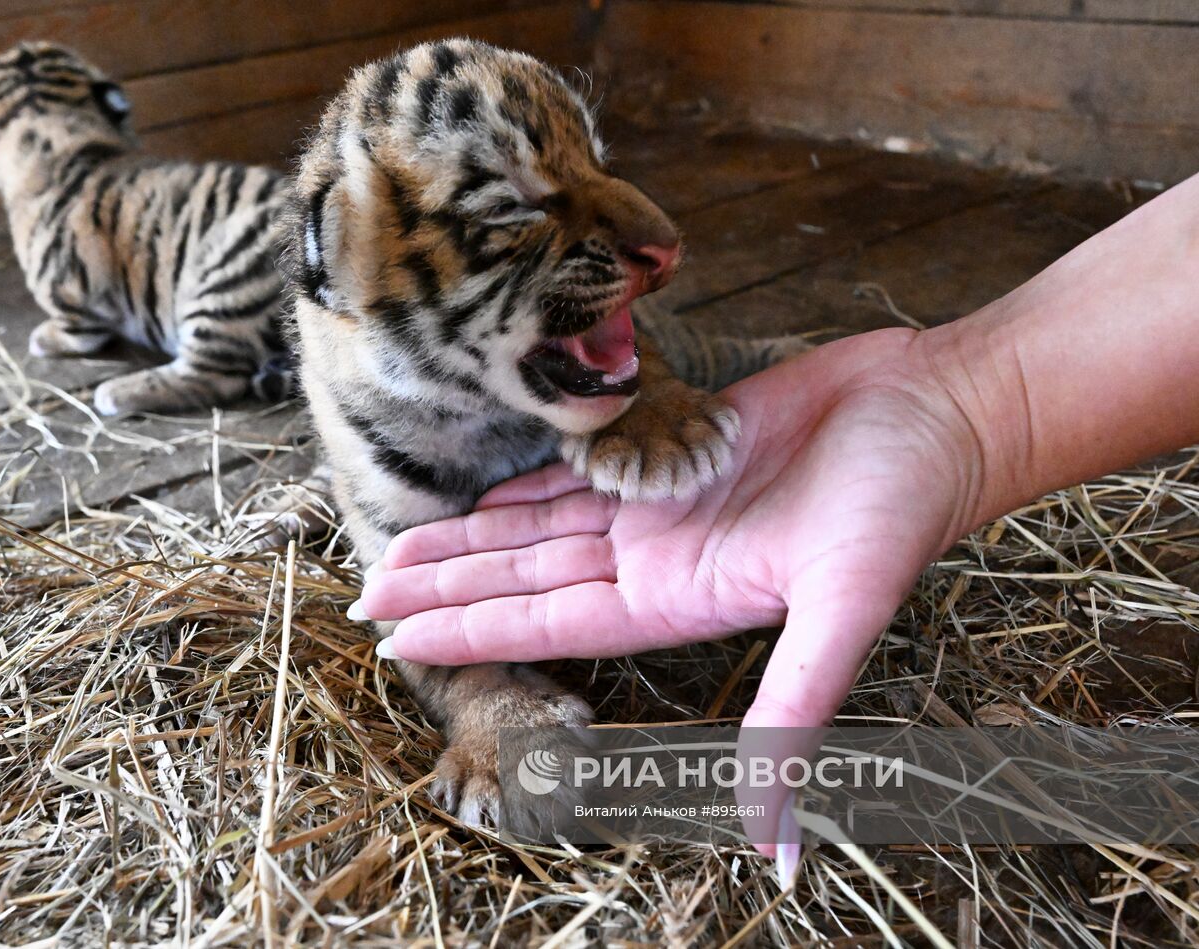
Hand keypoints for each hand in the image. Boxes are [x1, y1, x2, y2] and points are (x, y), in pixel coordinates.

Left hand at [360, 326, 990, 858]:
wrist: (941, 411)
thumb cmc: (902, 506)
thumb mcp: (844, 618)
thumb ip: (793, 725)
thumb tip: (784, 858)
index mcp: (678, 602)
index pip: (548, 623)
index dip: (471, 632)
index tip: (396, 639)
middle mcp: (658, 559)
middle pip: (526, 576)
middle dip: (446, 585)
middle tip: (362, 590)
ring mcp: (665, 502)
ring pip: (541, 521)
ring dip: (472, 535)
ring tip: (399, 544)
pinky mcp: (678, 443)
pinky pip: (584, 464)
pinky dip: (531, 477)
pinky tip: (484, 489)